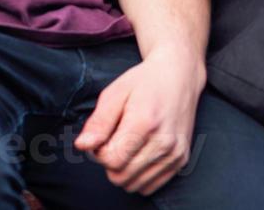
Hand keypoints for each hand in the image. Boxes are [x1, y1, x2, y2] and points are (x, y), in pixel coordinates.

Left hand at [74, 48, 204, 194]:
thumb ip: (98, 122)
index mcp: (145, 122)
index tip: (103, 135)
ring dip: (124, 169)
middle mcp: (164, 141)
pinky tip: (140, 153)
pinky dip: (139, 175)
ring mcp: (175, 153)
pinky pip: (149, 186)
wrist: (179, 76)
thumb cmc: (144, 82)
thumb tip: (82, 146)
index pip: (110, 160)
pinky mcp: (181, 160)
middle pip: (120, 177)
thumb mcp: (115, 92)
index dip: (99, 151)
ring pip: (134, 185)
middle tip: (115, 139)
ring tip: (129, 144)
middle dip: (110, 162)